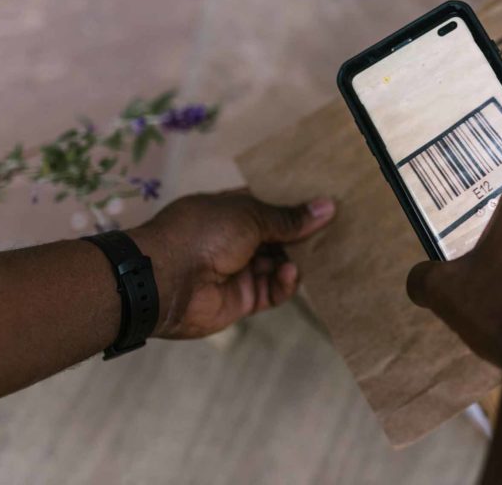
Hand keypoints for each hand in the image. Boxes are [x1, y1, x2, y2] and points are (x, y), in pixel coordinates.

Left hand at [127, 190, 334, 338]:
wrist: (164, 280)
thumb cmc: (203, 233)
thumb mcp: (250, 215)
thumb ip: (288, 217)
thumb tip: (327, 206)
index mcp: (229, 211)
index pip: (268, 205)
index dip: (294, 203)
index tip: (326, 202)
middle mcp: (235, 240)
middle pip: (278, 237)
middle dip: (303, 234)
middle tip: (337, 230)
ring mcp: (239, 270)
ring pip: (280, 265)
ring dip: (298, 259)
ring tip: (320, 253)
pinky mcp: (243, 300)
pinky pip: (273, 291)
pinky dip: (285, 283)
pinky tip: (291, 273)